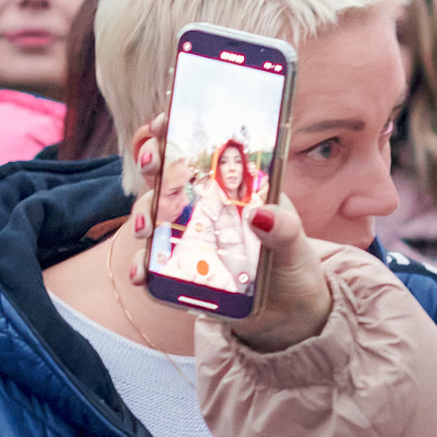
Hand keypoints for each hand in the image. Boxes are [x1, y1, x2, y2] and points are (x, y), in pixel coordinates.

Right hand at [120, 122, 336, 349]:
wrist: (290, 314)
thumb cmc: (295, 268)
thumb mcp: (295, 245)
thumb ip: (284, 229)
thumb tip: (259, 215)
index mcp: (234, 186)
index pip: (200, 147)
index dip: (176, 130)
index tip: (163, 123)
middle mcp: (206, 204)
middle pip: (168, 174)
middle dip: (151, 163)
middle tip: (151, 165)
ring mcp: (190, 236)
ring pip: (154, 214)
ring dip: (143, 215)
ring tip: (148, 228)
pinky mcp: (182, 270)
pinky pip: (154, 263)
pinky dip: (142, 266)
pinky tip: (141, 274)